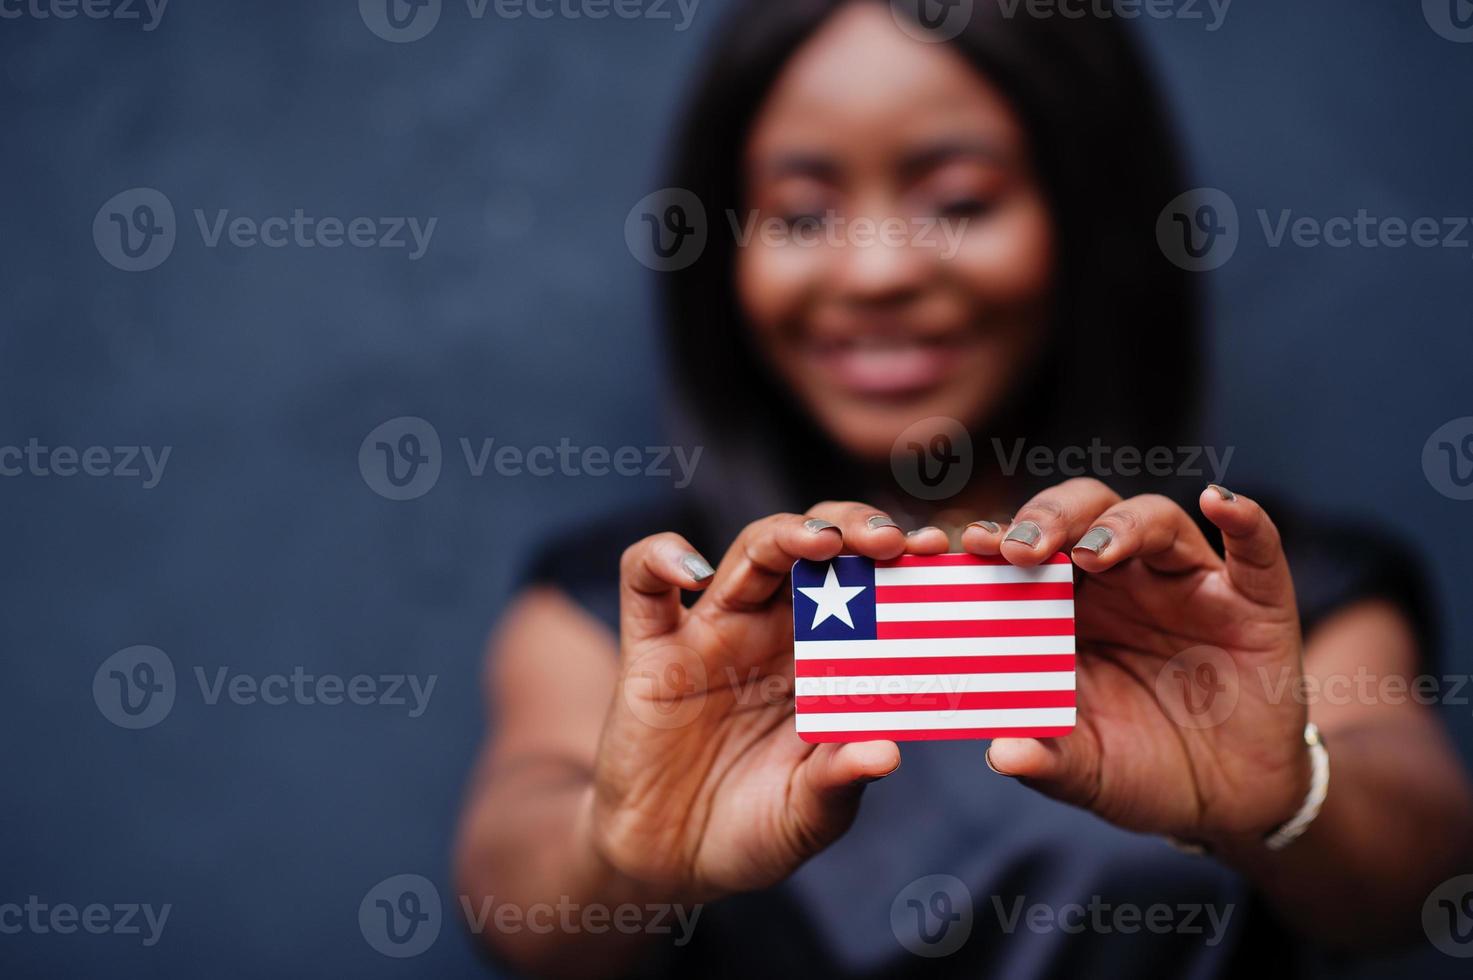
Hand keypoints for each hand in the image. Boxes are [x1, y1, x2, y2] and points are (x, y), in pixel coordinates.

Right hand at [590, 502, 907, 899]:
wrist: (670, 860)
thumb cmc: (753, 830)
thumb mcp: (808, 817)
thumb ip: (838, 783)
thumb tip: (886, 753)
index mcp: (827, 658)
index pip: (870, 584)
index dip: (903, 562)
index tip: (941, 555)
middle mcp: (775, 630)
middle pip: (815, 545)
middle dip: (856, 527)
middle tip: (893, 541)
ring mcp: (712, 632)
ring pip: (750, 551)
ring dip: (788, 533)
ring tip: (824, 542)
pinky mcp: (650, 649)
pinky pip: (644, 581)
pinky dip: (662, 558)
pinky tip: (691, 571)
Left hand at [958, 479, 1311, 843]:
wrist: (1227, 803)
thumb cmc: (1141, 769)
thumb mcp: (1088, 772)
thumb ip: (1047, 760)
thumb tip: (1001, 753)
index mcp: (1066, 607)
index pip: (1025, 550)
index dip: (995, 537)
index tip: (961, 546)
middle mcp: (1123, 581)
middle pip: (1082, 515)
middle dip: (1048, 520)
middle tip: (1019, 549)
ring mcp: (1188, 584)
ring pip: (1153, 520)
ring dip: (1120, 526)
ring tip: (1091, 553)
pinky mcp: (1254, 602)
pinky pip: (1255, 550)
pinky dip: (1243, 520)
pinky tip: (1219, 501)